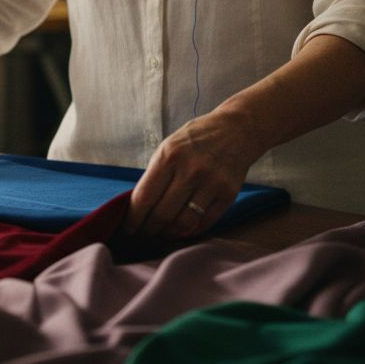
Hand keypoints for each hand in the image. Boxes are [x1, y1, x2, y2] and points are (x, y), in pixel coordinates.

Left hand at [126, 110, 264, 238]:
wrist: (236, 130)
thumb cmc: (195, 140)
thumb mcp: (168, 148)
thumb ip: (155, 175)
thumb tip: (139, 206)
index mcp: (169, 157)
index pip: (144, 197)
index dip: (134, 218)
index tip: (128, 227)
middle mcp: (190, 170)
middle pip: (162, 214)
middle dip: (149, 229)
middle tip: (144, 233)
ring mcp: (211, 183)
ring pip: (184, 222)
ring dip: (169, 233)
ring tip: (162, 233)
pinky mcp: (228, 194)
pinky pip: (205, 222)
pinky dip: (190, 230)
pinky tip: (182, 229)